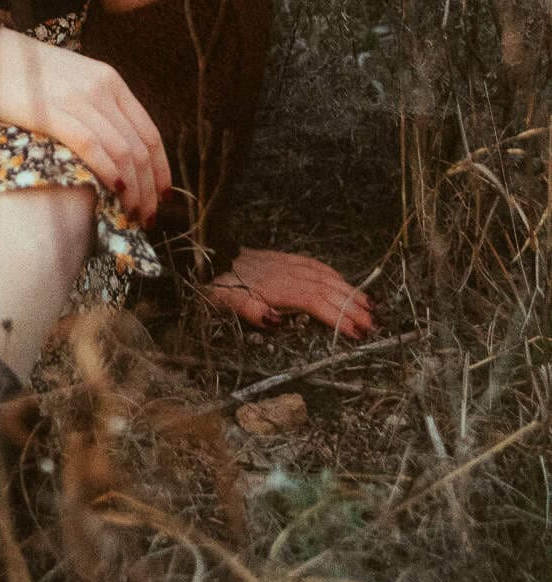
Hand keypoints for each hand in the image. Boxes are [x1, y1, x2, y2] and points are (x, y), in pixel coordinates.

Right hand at [0, 28, 171, 224]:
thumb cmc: (29, 73)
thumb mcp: (75, 81)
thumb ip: (99, 108)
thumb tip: (122, 154)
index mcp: (110, 81)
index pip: (149, 133)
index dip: (161, 170)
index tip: (161, 198)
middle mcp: (100, 88)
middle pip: (139, 148)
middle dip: (148, 188)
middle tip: (146, 216)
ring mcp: (76, 98)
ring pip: (120, 151)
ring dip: (132, 189)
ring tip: (131, 214)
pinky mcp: (50, 111)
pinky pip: (90, 144)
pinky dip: (106, 170)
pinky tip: (113, 190)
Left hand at [206, 249, 374, 337]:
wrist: (205, 249)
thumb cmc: (214, 281)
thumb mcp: (223, 300)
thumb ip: (249, 309)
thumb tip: (276, 320)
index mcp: (274, 286)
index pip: (314, 302)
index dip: (336, 316)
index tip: (357, 332)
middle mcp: (285, 272)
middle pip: (325, 289)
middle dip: (352, 307)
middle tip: (375, 325)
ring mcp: (285, 263)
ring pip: (324, 276)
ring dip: (348, 291)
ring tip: (371, 306)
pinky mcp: (282, 258)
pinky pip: (315, 264)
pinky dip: (334, 274)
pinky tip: (343, 282)